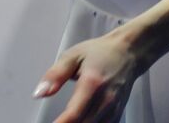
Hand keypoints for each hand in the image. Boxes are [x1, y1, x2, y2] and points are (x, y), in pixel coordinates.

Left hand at [32, 29, 148, 122]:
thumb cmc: (100, 52)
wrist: (128, 52)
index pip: (73, 114)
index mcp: (92, 83)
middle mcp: (105, 99)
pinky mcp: (117, 114)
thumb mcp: (73, 55)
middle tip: (56, 121)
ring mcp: (113, 108)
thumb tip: (39, 93)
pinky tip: (81, 120)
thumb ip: (55, 75)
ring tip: (66, 120)